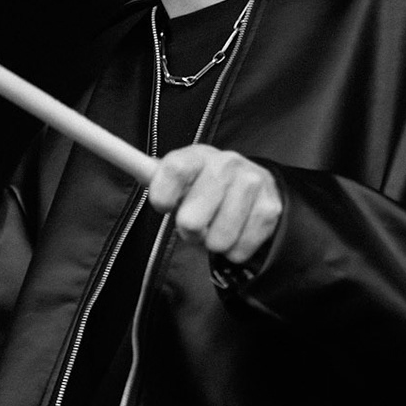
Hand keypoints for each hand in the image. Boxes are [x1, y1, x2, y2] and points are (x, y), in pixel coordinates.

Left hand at [147, 144, 281, 264]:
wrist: (255, 185)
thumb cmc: (203, 186)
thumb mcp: (179, 178)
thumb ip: (157, 178)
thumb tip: (135, 168)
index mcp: (197, 155)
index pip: (175, 170)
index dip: (163, 195)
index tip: (163, 206)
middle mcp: (227, 164)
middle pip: (192, 219)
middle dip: (188, 231)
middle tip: (193, 225)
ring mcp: (252, 185)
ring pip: (218, 240)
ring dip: (212, 243)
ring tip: (216, 226)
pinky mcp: (270, 209)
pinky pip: (239, 249)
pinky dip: (233, 250)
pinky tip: (235, 232)